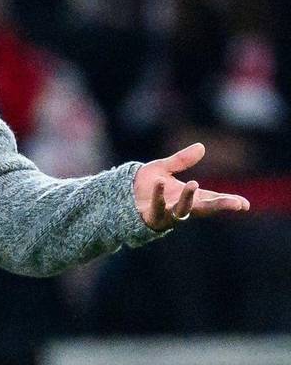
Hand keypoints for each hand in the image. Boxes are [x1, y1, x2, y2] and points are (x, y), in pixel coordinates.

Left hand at [134, 142, 251, 231]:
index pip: (212, 199)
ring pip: (182, 210)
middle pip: (205, 208)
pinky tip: (160, 183)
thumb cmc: (145, 184)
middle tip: (236, 205)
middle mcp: (181, 207)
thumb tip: (201, 147)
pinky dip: (158, 195)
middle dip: (220, 206)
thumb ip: (181, 160)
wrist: (121, 194)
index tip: (244, 204)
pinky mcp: (151, 217)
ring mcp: (167, 214)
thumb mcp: (163, 168)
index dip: (228, 201)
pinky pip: (157, 207)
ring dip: (188, 199)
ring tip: (194, 184)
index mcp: (189, 196)